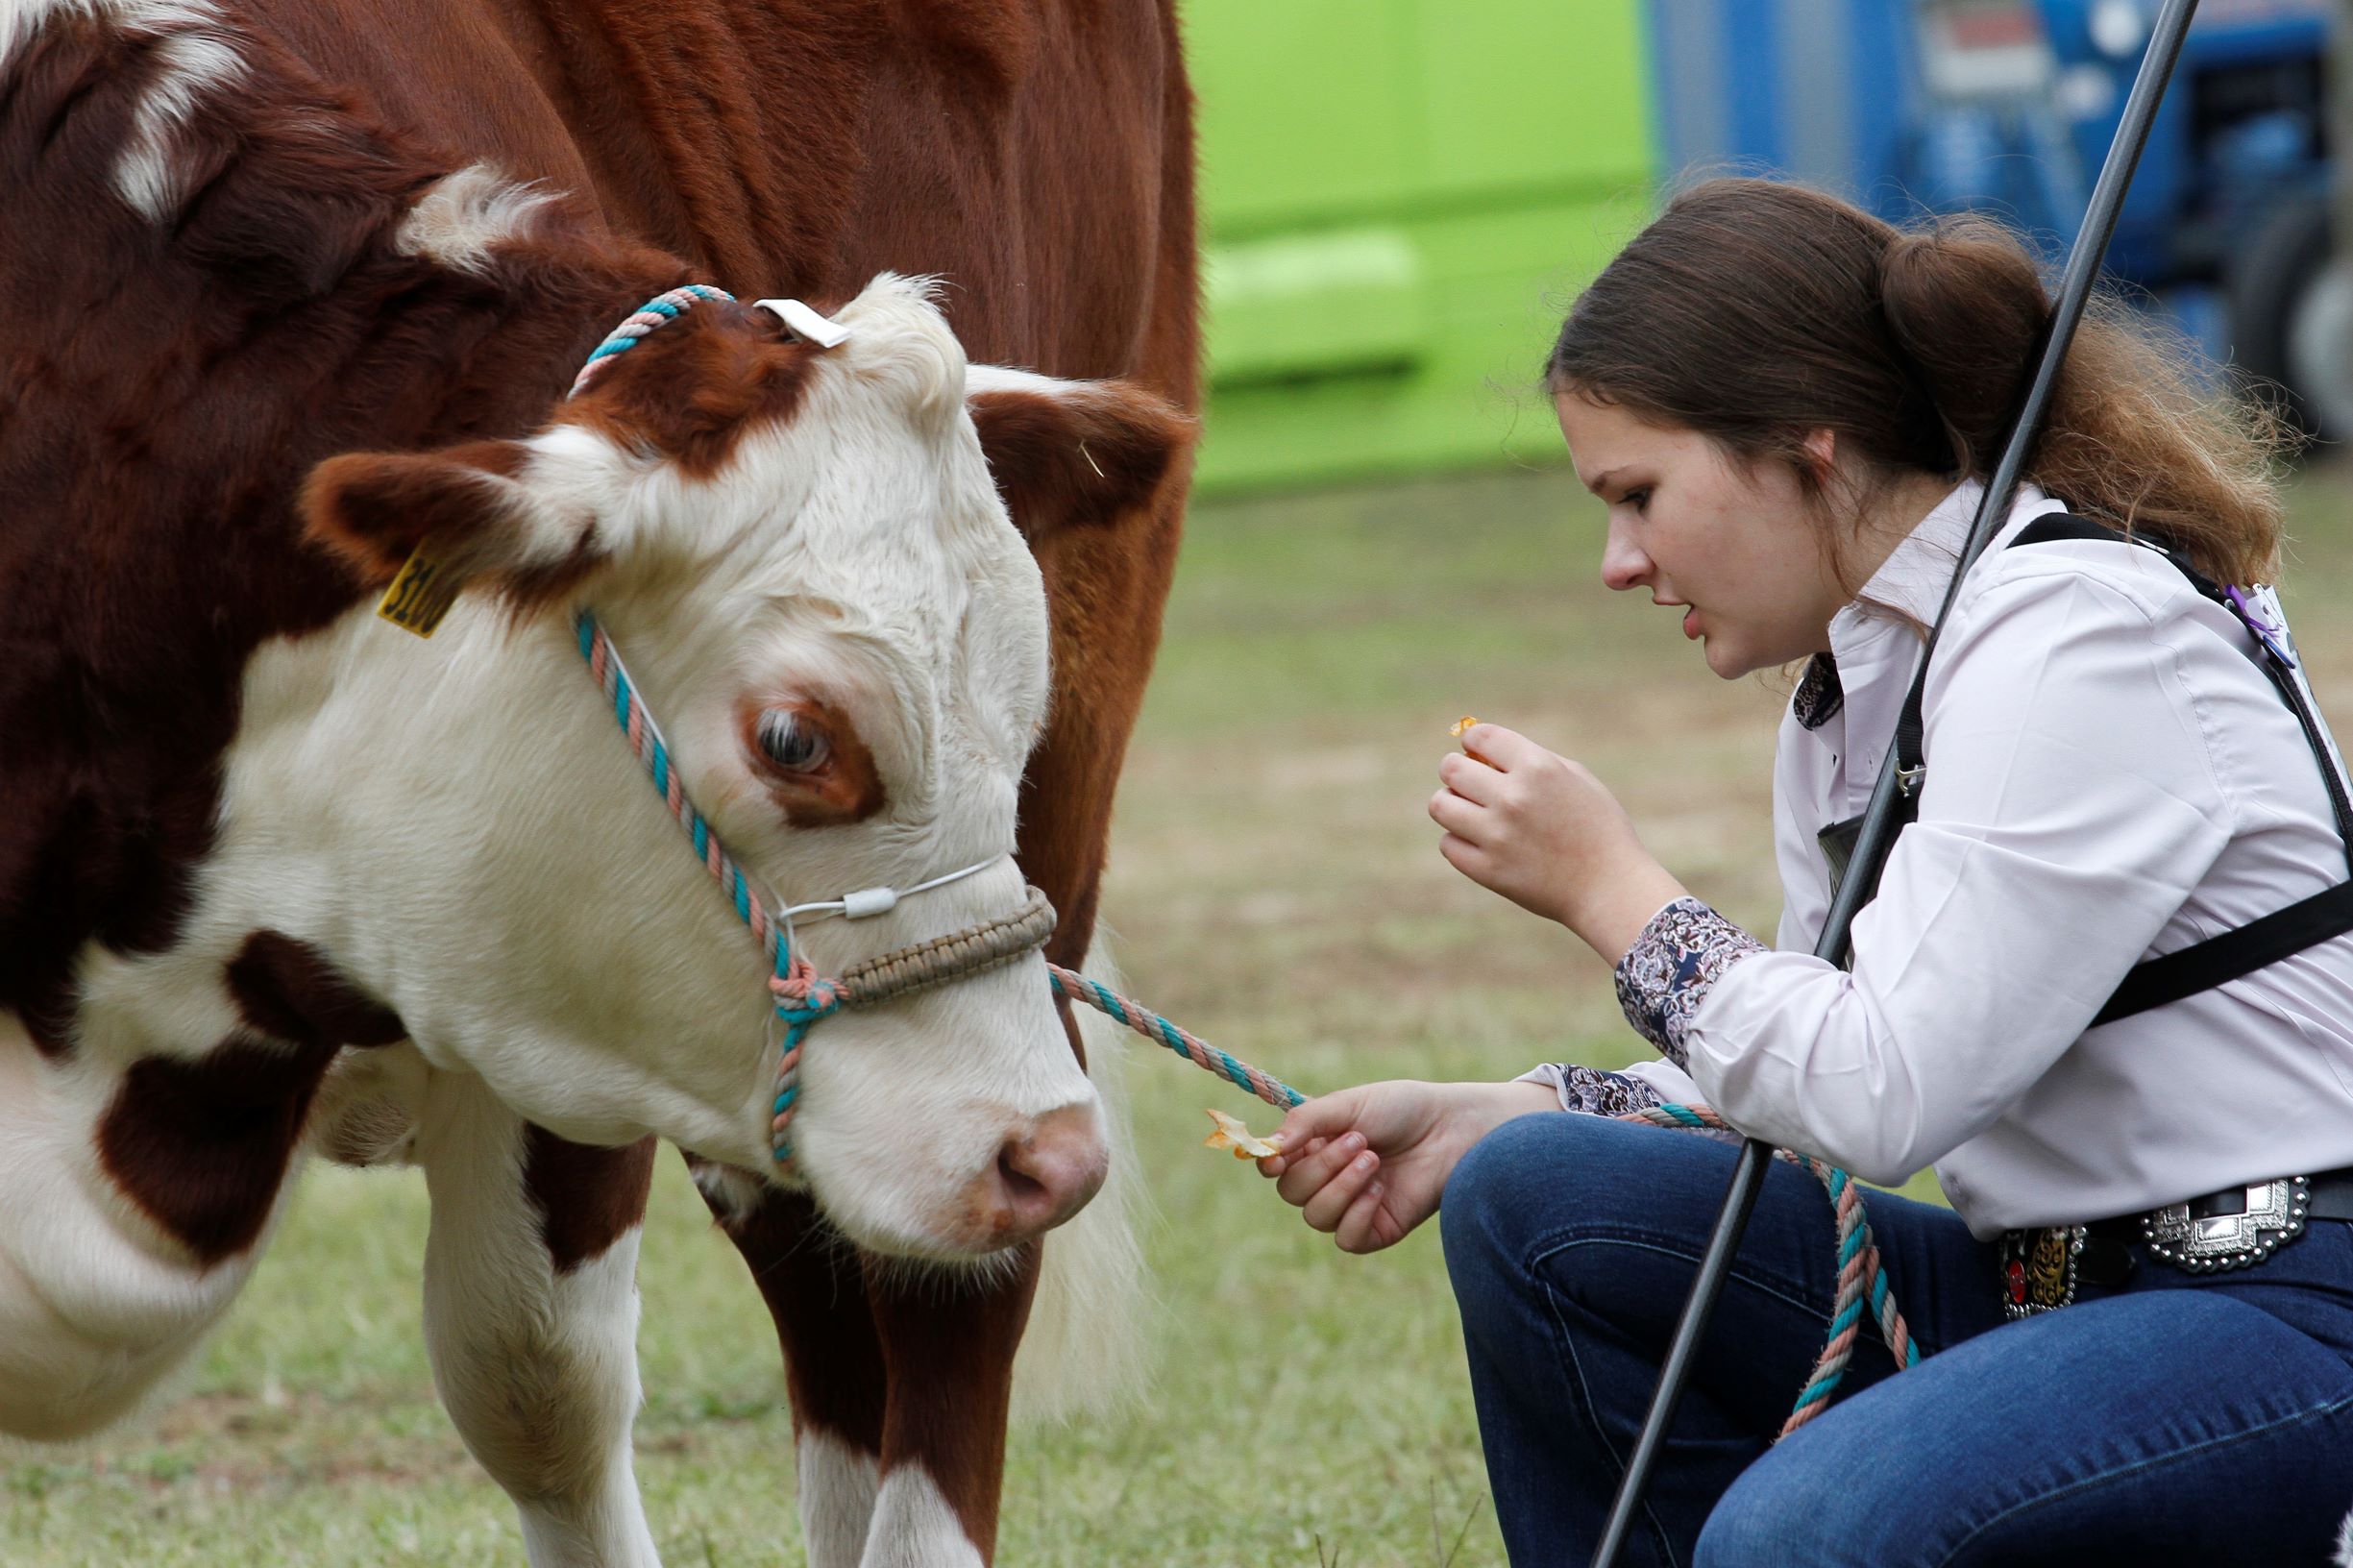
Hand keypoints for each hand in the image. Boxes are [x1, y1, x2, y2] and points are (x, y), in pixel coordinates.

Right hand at [1255, 1079, 1557, 1252]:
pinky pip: (1346, 1238)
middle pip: (1292, 1193)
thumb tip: (1267, 1150)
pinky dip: (1357, 1214)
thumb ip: (1305, 1123)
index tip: (1280, 1157)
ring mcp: (1351, 1207)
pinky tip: (1379, 1190)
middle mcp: (1328, 1179)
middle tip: (1360, 1142)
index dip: (1271, 1165)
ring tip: (1374, 1159)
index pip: (1275, 1168)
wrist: (1453, 1129)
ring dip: (1341, 1187)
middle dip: (1322, 1167)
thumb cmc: (1402, 1109)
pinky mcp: (1376, 1230)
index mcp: (1316, 1147)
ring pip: (1316, 1217)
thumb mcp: (1348, 1105)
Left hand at [1429, 723, 1686, 961]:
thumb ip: (1531, 760)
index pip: (1481, 736)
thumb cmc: (1598, 828)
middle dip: (1455, 771)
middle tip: (1464, 781)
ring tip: (1467, 811)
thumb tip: (1483, 750)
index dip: (1472, 740)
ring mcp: (1497, 835)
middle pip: (1451, 769)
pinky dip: (1459, 841)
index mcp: (1538, 768)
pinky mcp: (1488, 870)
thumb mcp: (1576, 779)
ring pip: (1440, 805)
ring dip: (1450, 804)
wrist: (1610, 887)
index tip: (1473, 749)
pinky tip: (1479, 842)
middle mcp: (1513, 797)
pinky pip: (1449, 844)